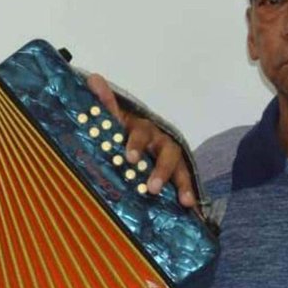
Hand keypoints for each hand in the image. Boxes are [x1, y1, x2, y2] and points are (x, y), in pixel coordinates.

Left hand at [84, 72, 196, 206]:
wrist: (135, 137)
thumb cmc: (123, 130)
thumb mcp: (112, 118)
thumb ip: (104, 103)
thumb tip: (93, 78)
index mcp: (141, 129)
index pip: (140, 134)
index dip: (136, 145)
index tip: (129, 158)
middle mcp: (160, 142)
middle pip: (167, 152)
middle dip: (161, 170)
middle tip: (152, 187)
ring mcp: (171, 157)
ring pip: (181, 168)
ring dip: (183, 184)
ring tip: (184, 202)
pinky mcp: (177, 172)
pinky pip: (186, 182)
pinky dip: (190, 194)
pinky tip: (194, 210)